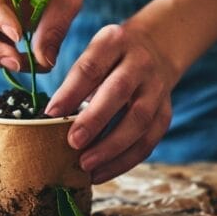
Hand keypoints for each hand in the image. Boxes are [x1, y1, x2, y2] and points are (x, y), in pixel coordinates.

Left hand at [44, 23, 178, 183]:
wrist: (157, 46)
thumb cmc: (112, 56)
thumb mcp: (94, 51)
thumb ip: (76, 78)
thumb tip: (51, 118)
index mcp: (114, 42)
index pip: (91, 67)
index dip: (71, 92)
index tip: (50, 114)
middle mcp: (139, 62)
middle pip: (119, 91)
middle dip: (95, 119)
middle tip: (72, 142)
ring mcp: (157, 87)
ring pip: (140, 119)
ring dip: (112, 147)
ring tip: (86, 166)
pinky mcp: (166, 111)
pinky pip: (149, 139)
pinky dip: (125, 160)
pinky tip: (103, 173)